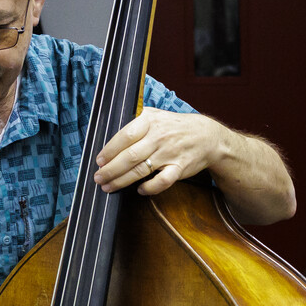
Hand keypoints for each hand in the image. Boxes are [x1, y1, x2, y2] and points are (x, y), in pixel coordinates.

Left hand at [94, 110, 229, 196]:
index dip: (109, 150)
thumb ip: (135, 124)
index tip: (99, 161)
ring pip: (141, 170)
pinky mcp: (180, 167)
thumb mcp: (156, 116)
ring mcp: (170, 153)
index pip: (124, 136)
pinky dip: (150, 188)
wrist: (207, 136)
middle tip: (99, 178)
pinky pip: (162, 181)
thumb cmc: (176, 127)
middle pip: (129, 156)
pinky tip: (140, 190)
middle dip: (110, 169)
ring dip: (122, 180)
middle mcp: (159, 136)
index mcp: (150, 121)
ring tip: (109, 187)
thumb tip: (112, 142)